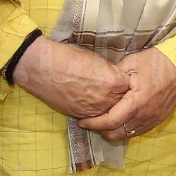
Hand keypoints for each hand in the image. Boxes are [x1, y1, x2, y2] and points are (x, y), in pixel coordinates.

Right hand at [12, 37, 130, 118]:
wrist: (44, 69)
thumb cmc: (69, 58)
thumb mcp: (97, 60)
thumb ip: (110, 72)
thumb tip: (115, 77)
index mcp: (114, 81)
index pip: (130, 86)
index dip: (126, 83)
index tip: (123, 81)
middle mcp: (107, 98)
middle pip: (123, 102)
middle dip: (120, 97)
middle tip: (115, 91)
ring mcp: (94, 109)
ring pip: (110, 112)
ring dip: (108, 107)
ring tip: (102, 98)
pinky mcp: (81, 115)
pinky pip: (95, 117)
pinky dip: (95, 111)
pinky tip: (90, 102)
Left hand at [79, 48, 175, 142]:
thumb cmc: (157, 62)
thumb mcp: (131, 64)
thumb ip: (114, 77)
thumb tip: (99, 85)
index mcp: (136, 102)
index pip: (110, 121)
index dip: (94, 123)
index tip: (82, 120)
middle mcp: (144, 115)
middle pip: (116, 134)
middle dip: (101, 130)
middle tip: (90, 121)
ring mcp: (152, 119)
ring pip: (127, 135)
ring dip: (113, 131)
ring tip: (103, 121)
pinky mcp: (158, 120)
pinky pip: (137, 132)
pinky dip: (126, 129)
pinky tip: (120, 120)